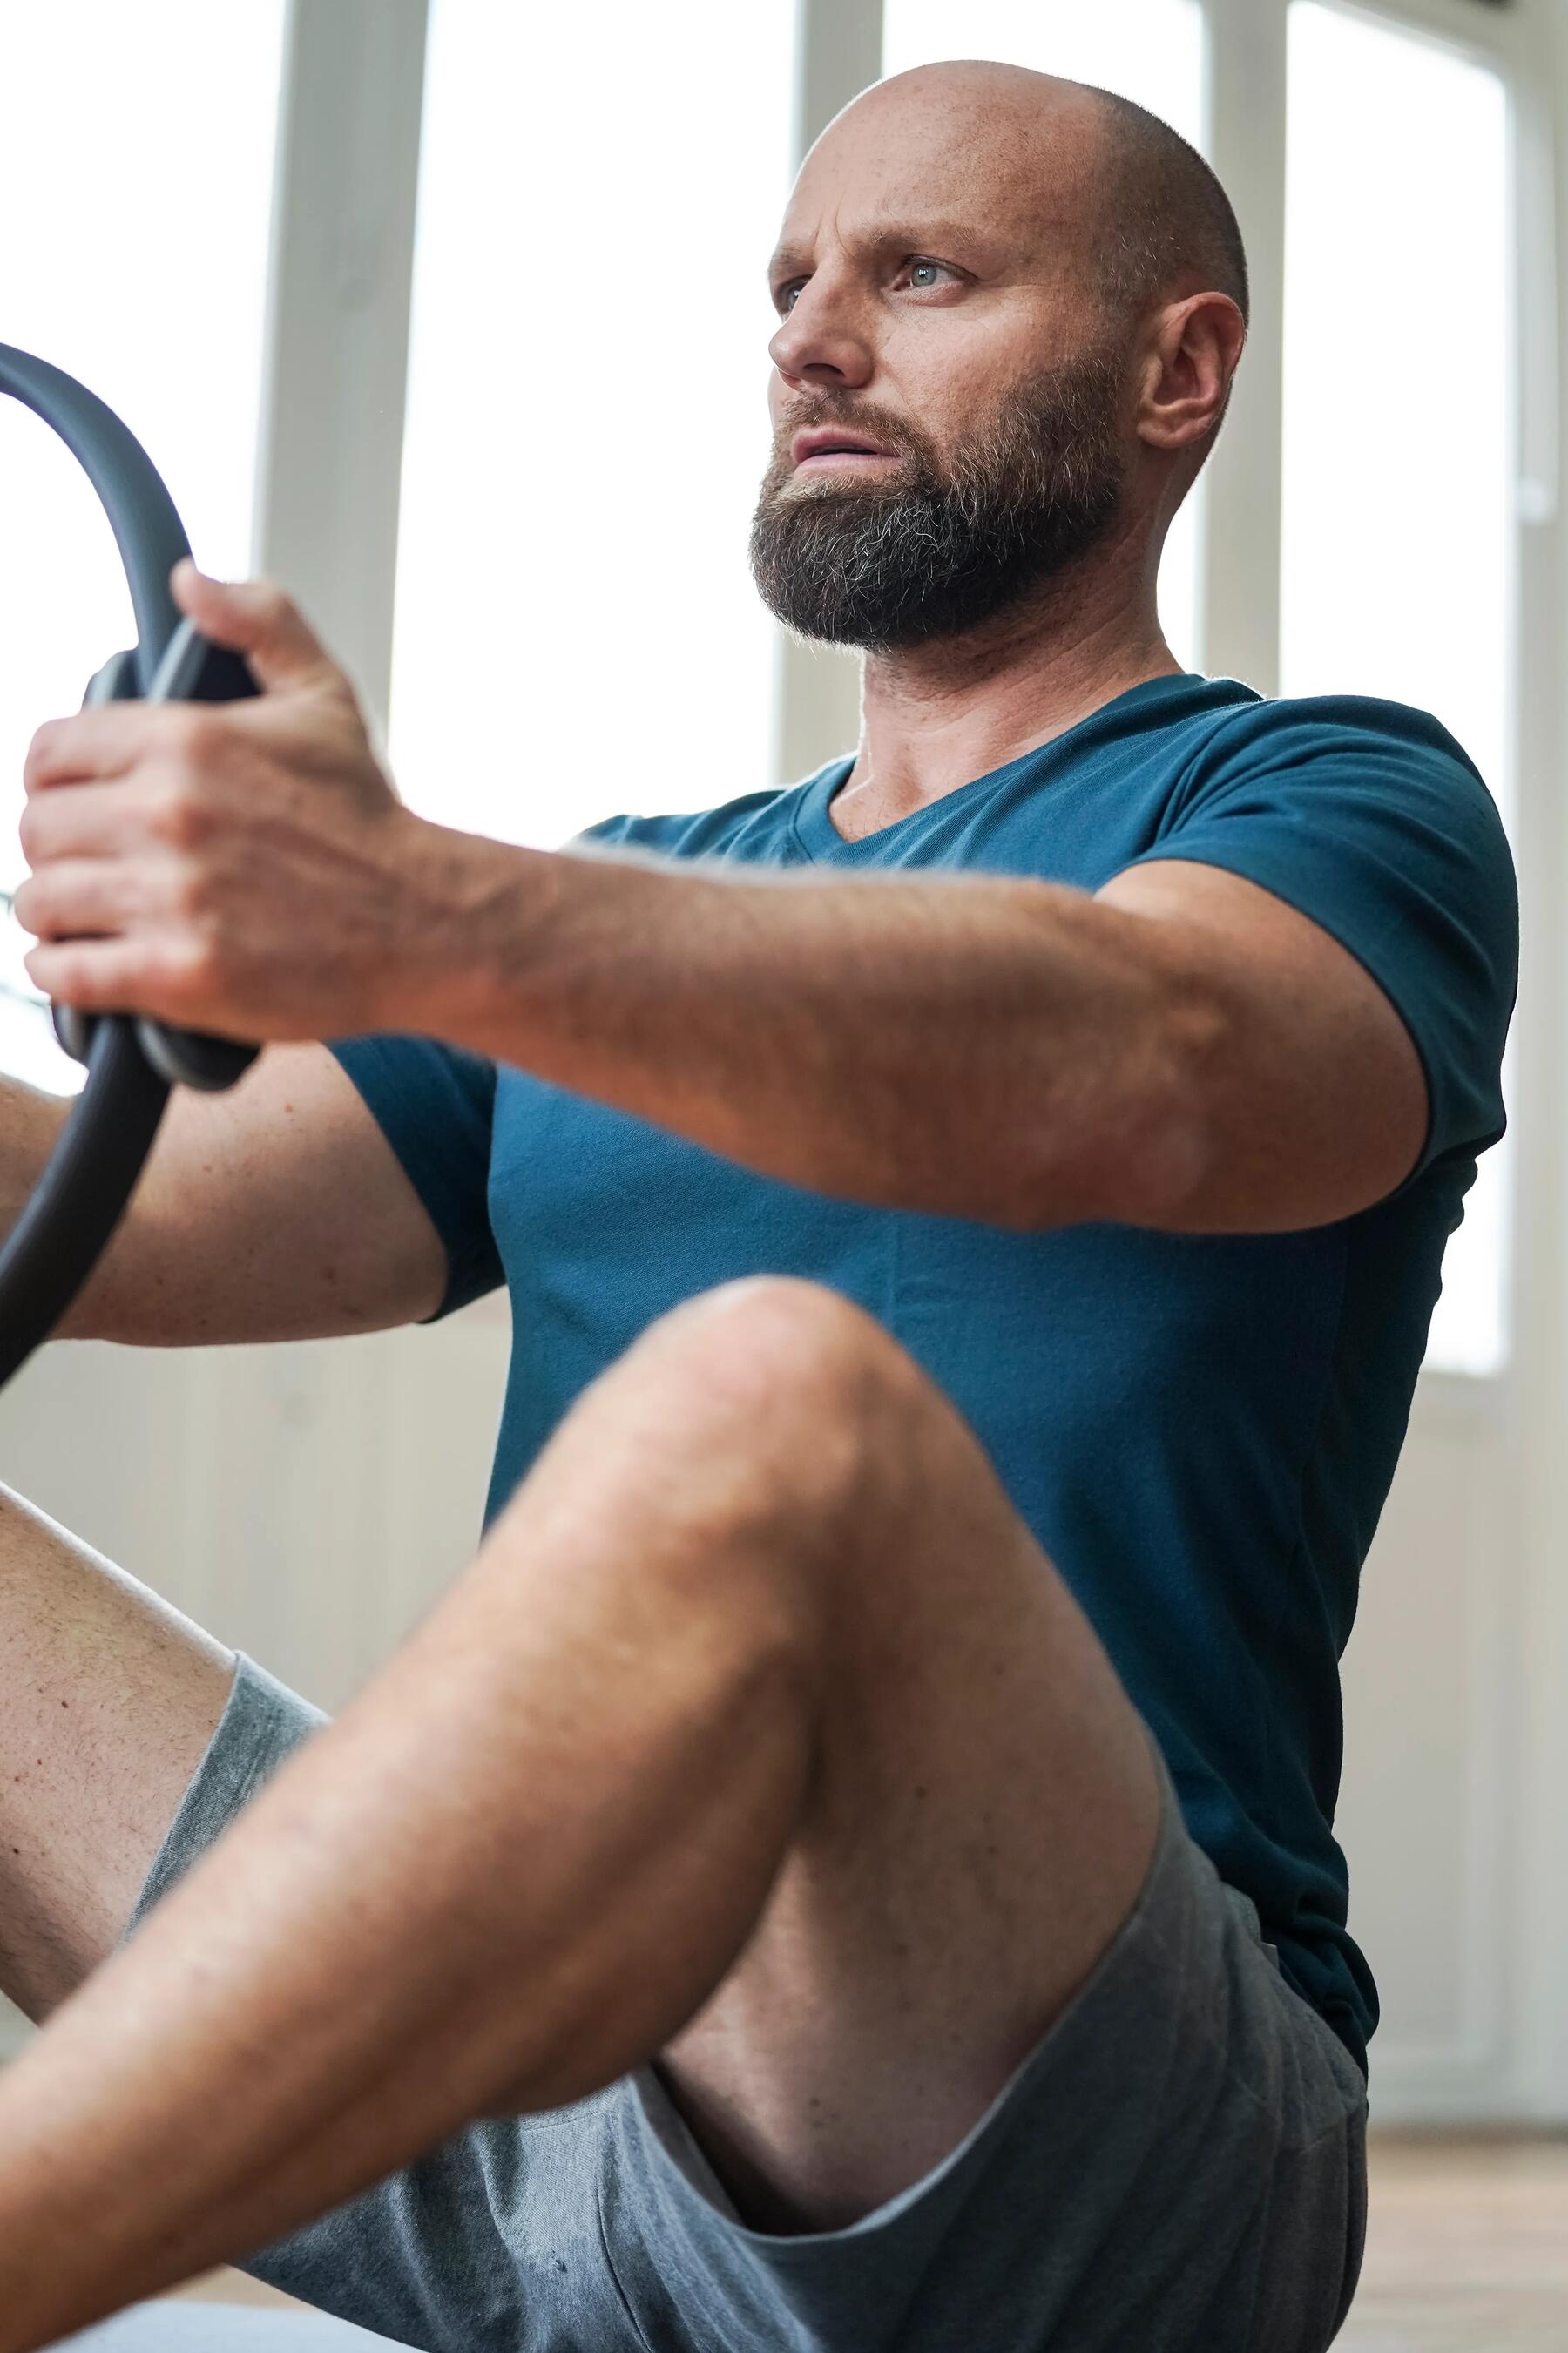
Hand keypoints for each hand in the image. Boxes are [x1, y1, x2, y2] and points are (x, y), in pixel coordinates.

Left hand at [14, 563, 441, 1043]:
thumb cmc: (371, 824)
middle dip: (58, 848)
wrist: (427, 923)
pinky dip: (63, 971)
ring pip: (41, 900)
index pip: (50, 752)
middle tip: (93, 864)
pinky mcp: (179, 977)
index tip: (79, 803)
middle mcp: (168, 815)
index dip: (57, 780)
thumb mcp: (324, 698)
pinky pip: (65, 973)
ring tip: (90, 916)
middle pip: (37, 828)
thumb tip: (190, 581)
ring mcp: (171, 900)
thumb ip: (259, 621)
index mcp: (187, 741)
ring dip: (57, 912)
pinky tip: (87, 962)